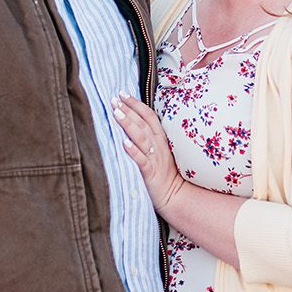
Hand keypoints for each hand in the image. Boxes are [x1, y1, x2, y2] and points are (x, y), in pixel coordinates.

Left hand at [113, 92, 185, 212]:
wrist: (176, 197)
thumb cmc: (166, 174)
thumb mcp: (160, 151)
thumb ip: (150, 136)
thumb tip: (135, 121)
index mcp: (161, 139)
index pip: (149, 116)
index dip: (136, 104)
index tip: (123, 94)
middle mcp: (158, 146)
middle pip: (142, 123)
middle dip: (128, 109)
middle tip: (114, 99)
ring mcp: (154, 159)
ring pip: (141, 138)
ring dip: (128, 124)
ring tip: (116, 113)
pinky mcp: (150, 173)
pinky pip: (141, 161)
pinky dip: (133, 151)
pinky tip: (124, 143)